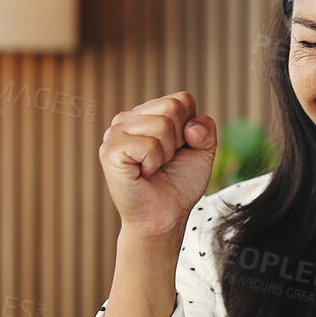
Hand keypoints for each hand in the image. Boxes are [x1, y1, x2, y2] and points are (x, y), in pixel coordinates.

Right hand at [99, 91, 218, 242]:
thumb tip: (190, 126)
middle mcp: (127, 118)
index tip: (178, 151)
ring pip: (163, 125)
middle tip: (165, 161)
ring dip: (167, 154)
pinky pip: (149, 145)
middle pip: (173, 108)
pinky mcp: (110, 150)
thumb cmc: (179, 183)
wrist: (164, 216)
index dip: (190, 129)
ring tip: (153, 168)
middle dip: (179, 140)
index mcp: (146, 113)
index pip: (182, 100)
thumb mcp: (202, 151)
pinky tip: (143, 173)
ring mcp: (115, 132)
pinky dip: (154, 163)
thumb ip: (206, 128)